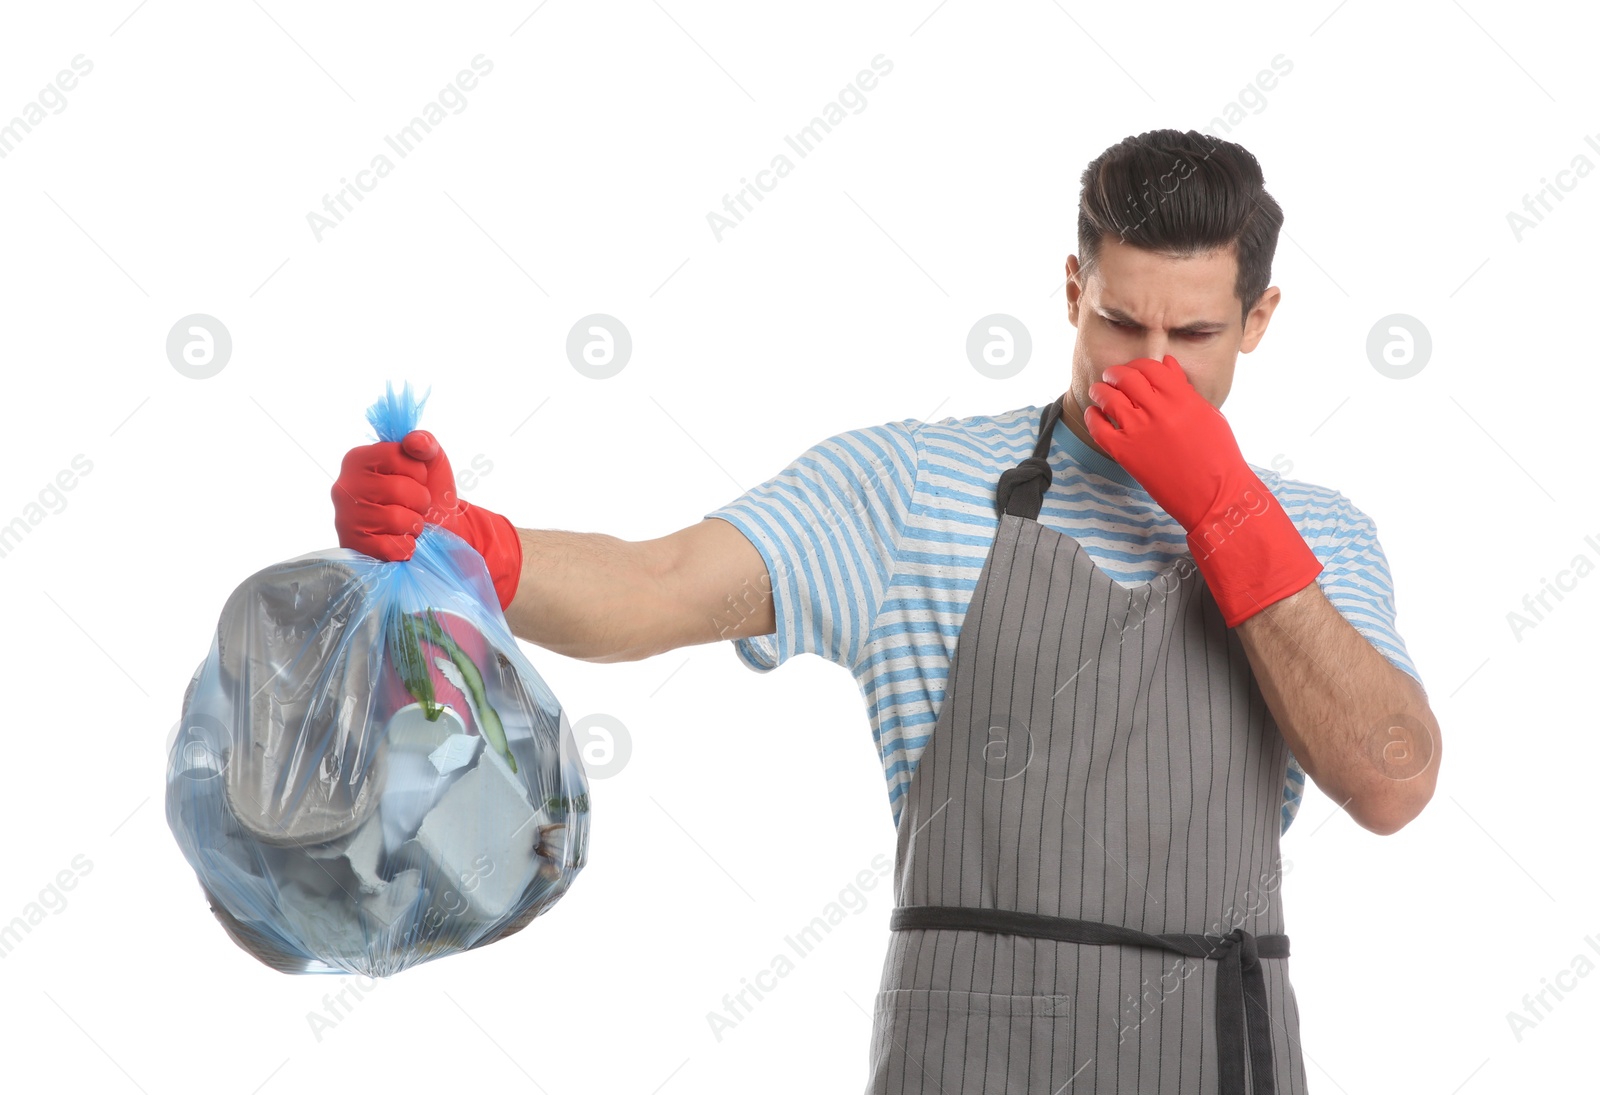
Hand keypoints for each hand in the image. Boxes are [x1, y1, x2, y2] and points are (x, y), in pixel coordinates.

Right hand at [331, 430, 523, 609]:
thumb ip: (424, 442)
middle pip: (399, 489)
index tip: (415, 478)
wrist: (434, 530)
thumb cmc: (427, 490)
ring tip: (408, 523)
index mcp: (359, 459)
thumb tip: (414, 442)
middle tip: (414, 505)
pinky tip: (399, 540)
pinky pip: (392, 547)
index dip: (418, 471)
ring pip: (397, 519)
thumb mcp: (430, 460)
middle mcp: (344, 485)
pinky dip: (406, 547)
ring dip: (415, 524)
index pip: (397, 456)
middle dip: (420, 500)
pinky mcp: (353, 547)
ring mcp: (345, 517)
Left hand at [1084, 354, 1243, 531]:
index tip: (1133, 370)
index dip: (1138, 364)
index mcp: (1182, 398)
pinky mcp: (1125, 453)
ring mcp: (1140, 432)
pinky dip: (1092, 417)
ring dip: (1099, 391)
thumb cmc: (1217, 455)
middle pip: (1126, 378)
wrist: (1215, 495)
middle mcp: (1159, 411)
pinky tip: (1094, 414)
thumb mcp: (1207, 415)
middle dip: (1115, 373)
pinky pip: (1098, 428)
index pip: (1150, 367)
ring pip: (1108, 398)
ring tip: (1098, 392)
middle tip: (1111, 377)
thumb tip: (1167, 364)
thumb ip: (1184, 388)